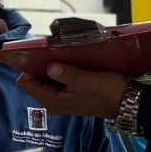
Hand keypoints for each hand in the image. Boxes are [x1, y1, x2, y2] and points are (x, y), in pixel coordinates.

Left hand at [15, 63, 129, 117]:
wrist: (125, 101)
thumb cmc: (106, 92)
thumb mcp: (86, 81)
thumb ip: (66, 74)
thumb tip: (49, 66)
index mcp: (52, 100)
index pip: (25, 83)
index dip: (28, 67)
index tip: (37, 53)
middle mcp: (52, 101)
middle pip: (34, 79)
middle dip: (40, 65)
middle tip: (51, 50)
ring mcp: (60, 98)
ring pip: (46, 78)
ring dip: (52, 66)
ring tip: (61, 54)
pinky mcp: (69, 93)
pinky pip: (57, 79)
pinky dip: (61, 70)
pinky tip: (69, 61)